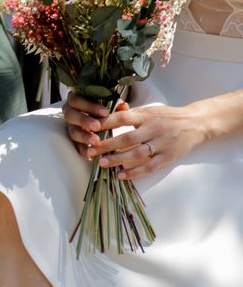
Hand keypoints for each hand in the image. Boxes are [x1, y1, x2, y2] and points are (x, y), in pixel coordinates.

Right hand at [62, 92, 128, 157]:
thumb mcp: (111, 105)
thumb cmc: (105, 110)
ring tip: (96, 141)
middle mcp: (70, 113)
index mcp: (76, 100)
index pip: (76, 100)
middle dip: (84, 120)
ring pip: (72, 132)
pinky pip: (76, 146)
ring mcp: (71, 128)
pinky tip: (92, 153)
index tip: (105, 112)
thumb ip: (115, 104)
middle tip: (96, 126)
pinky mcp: (74, 141)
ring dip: (84, 136)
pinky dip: (84, 150)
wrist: (105, 124)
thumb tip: (123, 106)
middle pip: (70, 115)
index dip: (89, 106)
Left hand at [85, 103, 205, 179]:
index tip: (90, 129)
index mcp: (147, 115)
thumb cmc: (167, 117)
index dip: (105, 123)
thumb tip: (105, 114)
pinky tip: (121, 176)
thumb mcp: (150, 111)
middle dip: (106, 145)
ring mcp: (162, 144)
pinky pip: (150, 166)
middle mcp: (154, 129)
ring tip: (102, 163)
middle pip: (127, 138)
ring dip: (118, 159)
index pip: (122, 118)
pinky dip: (135, 172)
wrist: (196, 123)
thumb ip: (130, 114)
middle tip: (89, 150)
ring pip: (137, 154)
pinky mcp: (168, 157)